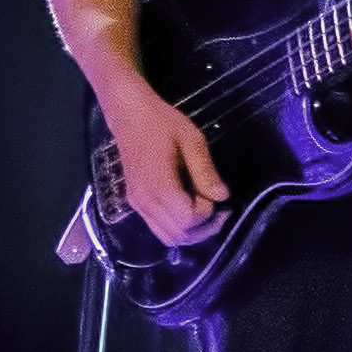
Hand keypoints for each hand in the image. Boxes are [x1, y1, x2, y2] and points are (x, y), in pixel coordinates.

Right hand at [106, 88, 227, 244]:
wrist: (128, 114)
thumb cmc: (161, 121)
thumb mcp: (192, 139)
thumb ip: (205, 170)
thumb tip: (222, 197)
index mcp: (159, 184)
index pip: (188, 219)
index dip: (208, 213)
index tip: (216, 193)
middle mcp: (145, 200)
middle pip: (178, 235)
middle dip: (204, 228)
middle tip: (221, 210)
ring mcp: (137, 204)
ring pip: (168, 237)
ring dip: (192, 232)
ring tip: (208, 213)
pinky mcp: (135, 203)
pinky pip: (158, 229)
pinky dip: (178, 228)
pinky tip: (190, 210)